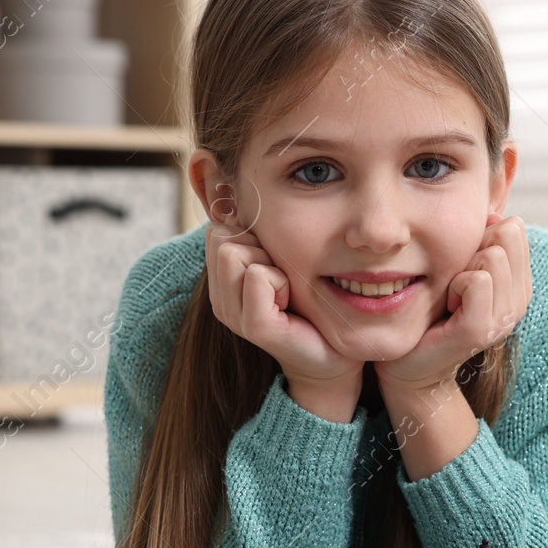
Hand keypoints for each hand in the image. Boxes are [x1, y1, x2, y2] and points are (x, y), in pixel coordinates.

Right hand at [203, 221, 363, 404]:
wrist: (332, 354)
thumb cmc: (309, 304)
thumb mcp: (280, 262)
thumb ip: (259, 235)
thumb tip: (242, 193)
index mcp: (222, 282)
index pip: (216, 229)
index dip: (250, 235)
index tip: (274, 264)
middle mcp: (220, 298)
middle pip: (221, 236)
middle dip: (258, 246)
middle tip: (282, 278)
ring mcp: (233, 315)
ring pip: (234, 251)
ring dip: (270, 263)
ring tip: (286, 291)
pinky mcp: (254, 326)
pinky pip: (258, 276)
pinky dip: (281, 282)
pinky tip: (290, 302)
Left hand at [375, 214, 531, 394]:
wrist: (409, 362)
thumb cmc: (431, 311)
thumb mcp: (460, 269)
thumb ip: (480, 242)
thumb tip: (493, 214)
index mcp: (518, 284)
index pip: (514, 228)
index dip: (481, 237)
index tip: (462, 267)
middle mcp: (519, 301)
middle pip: (507, 235)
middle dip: (473, 250)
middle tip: (454, 284)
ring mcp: (504, 317)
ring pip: (493, 255)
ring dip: (461, 270)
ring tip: (450, 297)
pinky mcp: (482, 330)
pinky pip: (478, 280)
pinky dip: (456, 286)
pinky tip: (447, 306)